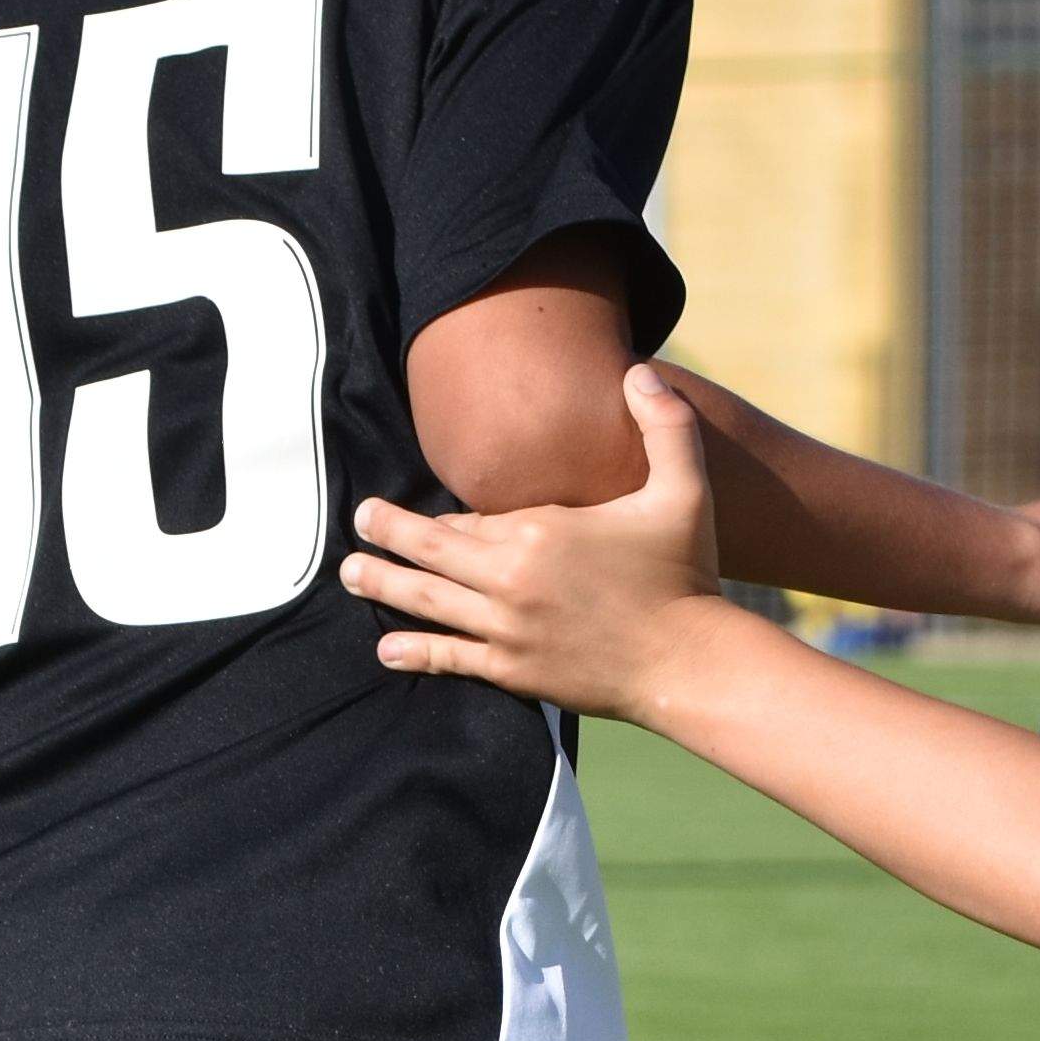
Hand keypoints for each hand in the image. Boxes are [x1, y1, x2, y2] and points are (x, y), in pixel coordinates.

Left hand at [349, 365, 725, 710]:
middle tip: (359, 521)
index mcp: (540, 528)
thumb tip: (638, 369)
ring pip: (429, 601)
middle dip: (391, 534)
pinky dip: (415, 652)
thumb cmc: (687, 573)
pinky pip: (451, 658)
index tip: (438, 513)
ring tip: (350, 573)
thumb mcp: (685, 488)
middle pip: (435, 550)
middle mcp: (511, 578)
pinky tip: (386, 648)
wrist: (689, 661)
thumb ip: (665, 424)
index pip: (475, 515)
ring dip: (385, 584)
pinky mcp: (513, 671)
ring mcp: (507, 629)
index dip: (456, 515)